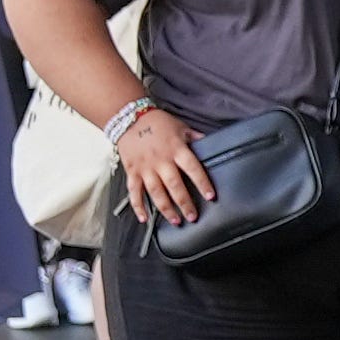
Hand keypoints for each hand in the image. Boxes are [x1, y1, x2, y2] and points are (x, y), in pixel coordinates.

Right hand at [115, 99, 214, 227]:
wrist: (129, 118)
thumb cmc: (156, 122)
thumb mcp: (180, 127)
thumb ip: (195, 138)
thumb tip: (210, 143)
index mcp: (176, 149)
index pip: (192, 168)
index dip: (202, 182)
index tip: (210, 195)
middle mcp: (161, 160)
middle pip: (174, 185)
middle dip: (185, 203)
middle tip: (192, 216)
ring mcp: (145, 168)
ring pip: (156, 192)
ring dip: (166, 209)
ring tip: (176, 221)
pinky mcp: (132, 172)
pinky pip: (134, 192)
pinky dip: (138, 207)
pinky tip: (144, 218)